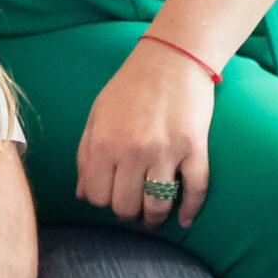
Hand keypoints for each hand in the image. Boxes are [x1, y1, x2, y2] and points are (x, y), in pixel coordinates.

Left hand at [76, 40, 214, 228]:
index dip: (102, 200)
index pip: (96, 196)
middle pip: (126, 206)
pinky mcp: (195, 148)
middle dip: (127, 212)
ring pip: (158, 206)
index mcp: (104, 142)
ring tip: (153, 216)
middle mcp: (133, 150)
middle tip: (132, 207)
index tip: (110, 195)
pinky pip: (195, 191)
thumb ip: (85, 155)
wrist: (172, 58)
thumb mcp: (97, 116)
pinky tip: (184, 219)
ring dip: (154, 218)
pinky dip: (190, 210)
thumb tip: (81, 195)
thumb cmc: (129, 87)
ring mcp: (167, 151)